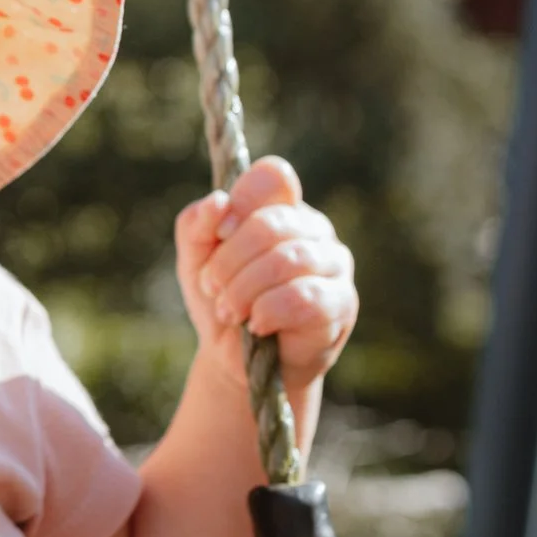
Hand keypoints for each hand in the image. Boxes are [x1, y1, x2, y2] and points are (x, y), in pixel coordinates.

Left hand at [174, 156, 356, 395]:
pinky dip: (268, 311)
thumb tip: (218, 202)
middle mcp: (314, 229)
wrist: (236, 360)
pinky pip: (304, 297)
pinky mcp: (341, 303)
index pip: (274, 176)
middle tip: (212, 288)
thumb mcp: (195, 260)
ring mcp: (334, 265)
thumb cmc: (221, 299)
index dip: (242, 202)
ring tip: (229, 312)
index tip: (218, 233)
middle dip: (229, 260)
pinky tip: (256, 326)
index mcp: (282, 207)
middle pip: (271, 222)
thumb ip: (197, 225)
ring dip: (244, 289)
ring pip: (287, 260)